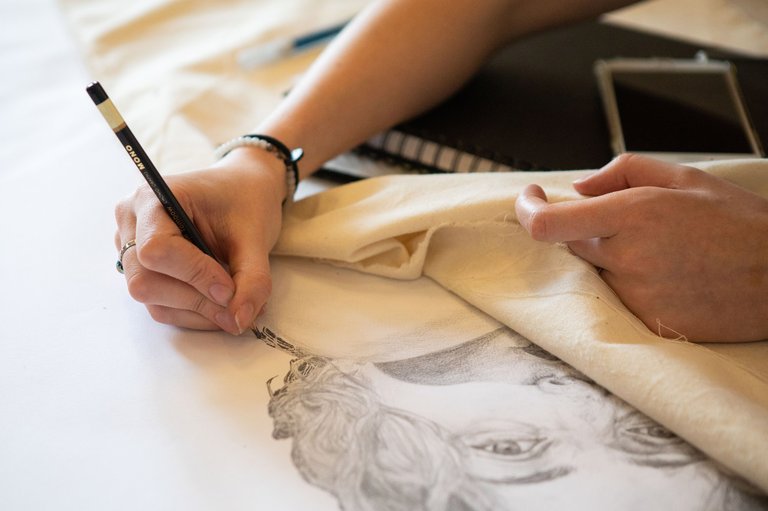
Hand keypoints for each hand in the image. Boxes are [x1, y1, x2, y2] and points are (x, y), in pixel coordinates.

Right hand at [114, 148, 286, 334]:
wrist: (244, 191)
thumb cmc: (245, 202)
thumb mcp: (256, 236)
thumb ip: (251, 278)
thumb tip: (240, 320)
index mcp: (153, 198)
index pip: (157, 249)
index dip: (194, 275)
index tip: (230, 290)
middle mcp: (132, 221)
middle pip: (145, 280)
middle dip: (195, 300)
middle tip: (237, 305)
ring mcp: (132, 248)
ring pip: (151, 299)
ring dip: (197, 311)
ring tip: (236, 305)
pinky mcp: (143, 270)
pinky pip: (160, 305)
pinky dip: (193, 313)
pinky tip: (220, 305)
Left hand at [515, 154, 767, 341]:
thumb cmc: (739, 222)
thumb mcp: (685, 178)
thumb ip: (623, 172)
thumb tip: (578, 188)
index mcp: (634, 215)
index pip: (548, 225)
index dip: (528, 212)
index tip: (531, 200)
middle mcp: (629, 258)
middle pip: (572, 246)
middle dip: (587, 231)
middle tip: (631, 225)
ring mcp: (638, 296)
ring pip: (596, 274)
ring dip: (613, 259)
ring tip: (665, 252)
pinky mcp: (650, 323)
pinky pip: (619, 300)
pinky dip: (632, 285)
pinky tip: (672, 276)